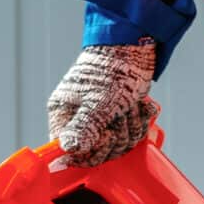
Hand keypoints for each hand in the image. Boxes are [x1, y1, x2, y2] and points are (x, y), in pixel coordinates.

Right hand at [45, 40, 158, 165]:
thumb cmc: (111, 72)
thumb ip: (84, 128)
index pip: (69, 151)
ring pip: (117, 147)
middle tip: (121, 115)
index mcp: (63, 115)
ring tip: (130, 105)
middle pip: (97, 153)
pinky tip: (139, 106)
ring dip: (130, 127)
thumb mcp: (98, 103)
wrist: (135, 50)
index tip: (105, 136)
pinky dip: (139, 122)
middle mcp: (78, 121)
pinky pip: (130, 137)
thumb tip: (70, 149)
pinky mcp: (118, 120)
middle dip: (116, 137)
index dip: (90, 152)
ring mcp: (100, 122)